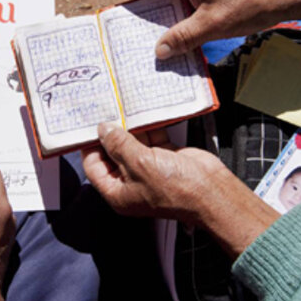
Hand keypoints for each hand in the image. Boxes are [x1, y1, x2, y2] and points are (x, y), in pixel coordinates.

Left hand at [83, 123, 278, 256]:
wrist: (212, 192)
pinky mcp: (165, 158)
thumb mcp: (139, 164)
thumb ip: (118, 145)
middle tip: (105, 111)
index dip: (90, 146)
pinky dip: (148, 127)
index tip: (88, 126)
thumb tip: (103, 130)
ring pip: (132, 144)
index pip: (94, 167)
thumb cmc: (177, 190)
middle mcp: (131, 182)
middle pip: (113, 153)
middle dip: (110, 134)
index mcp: (119, 193)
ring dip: (129, 128)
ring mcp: (149, 170)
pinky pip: (151, 139)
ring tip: (122, 107)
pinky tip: (144, 113)